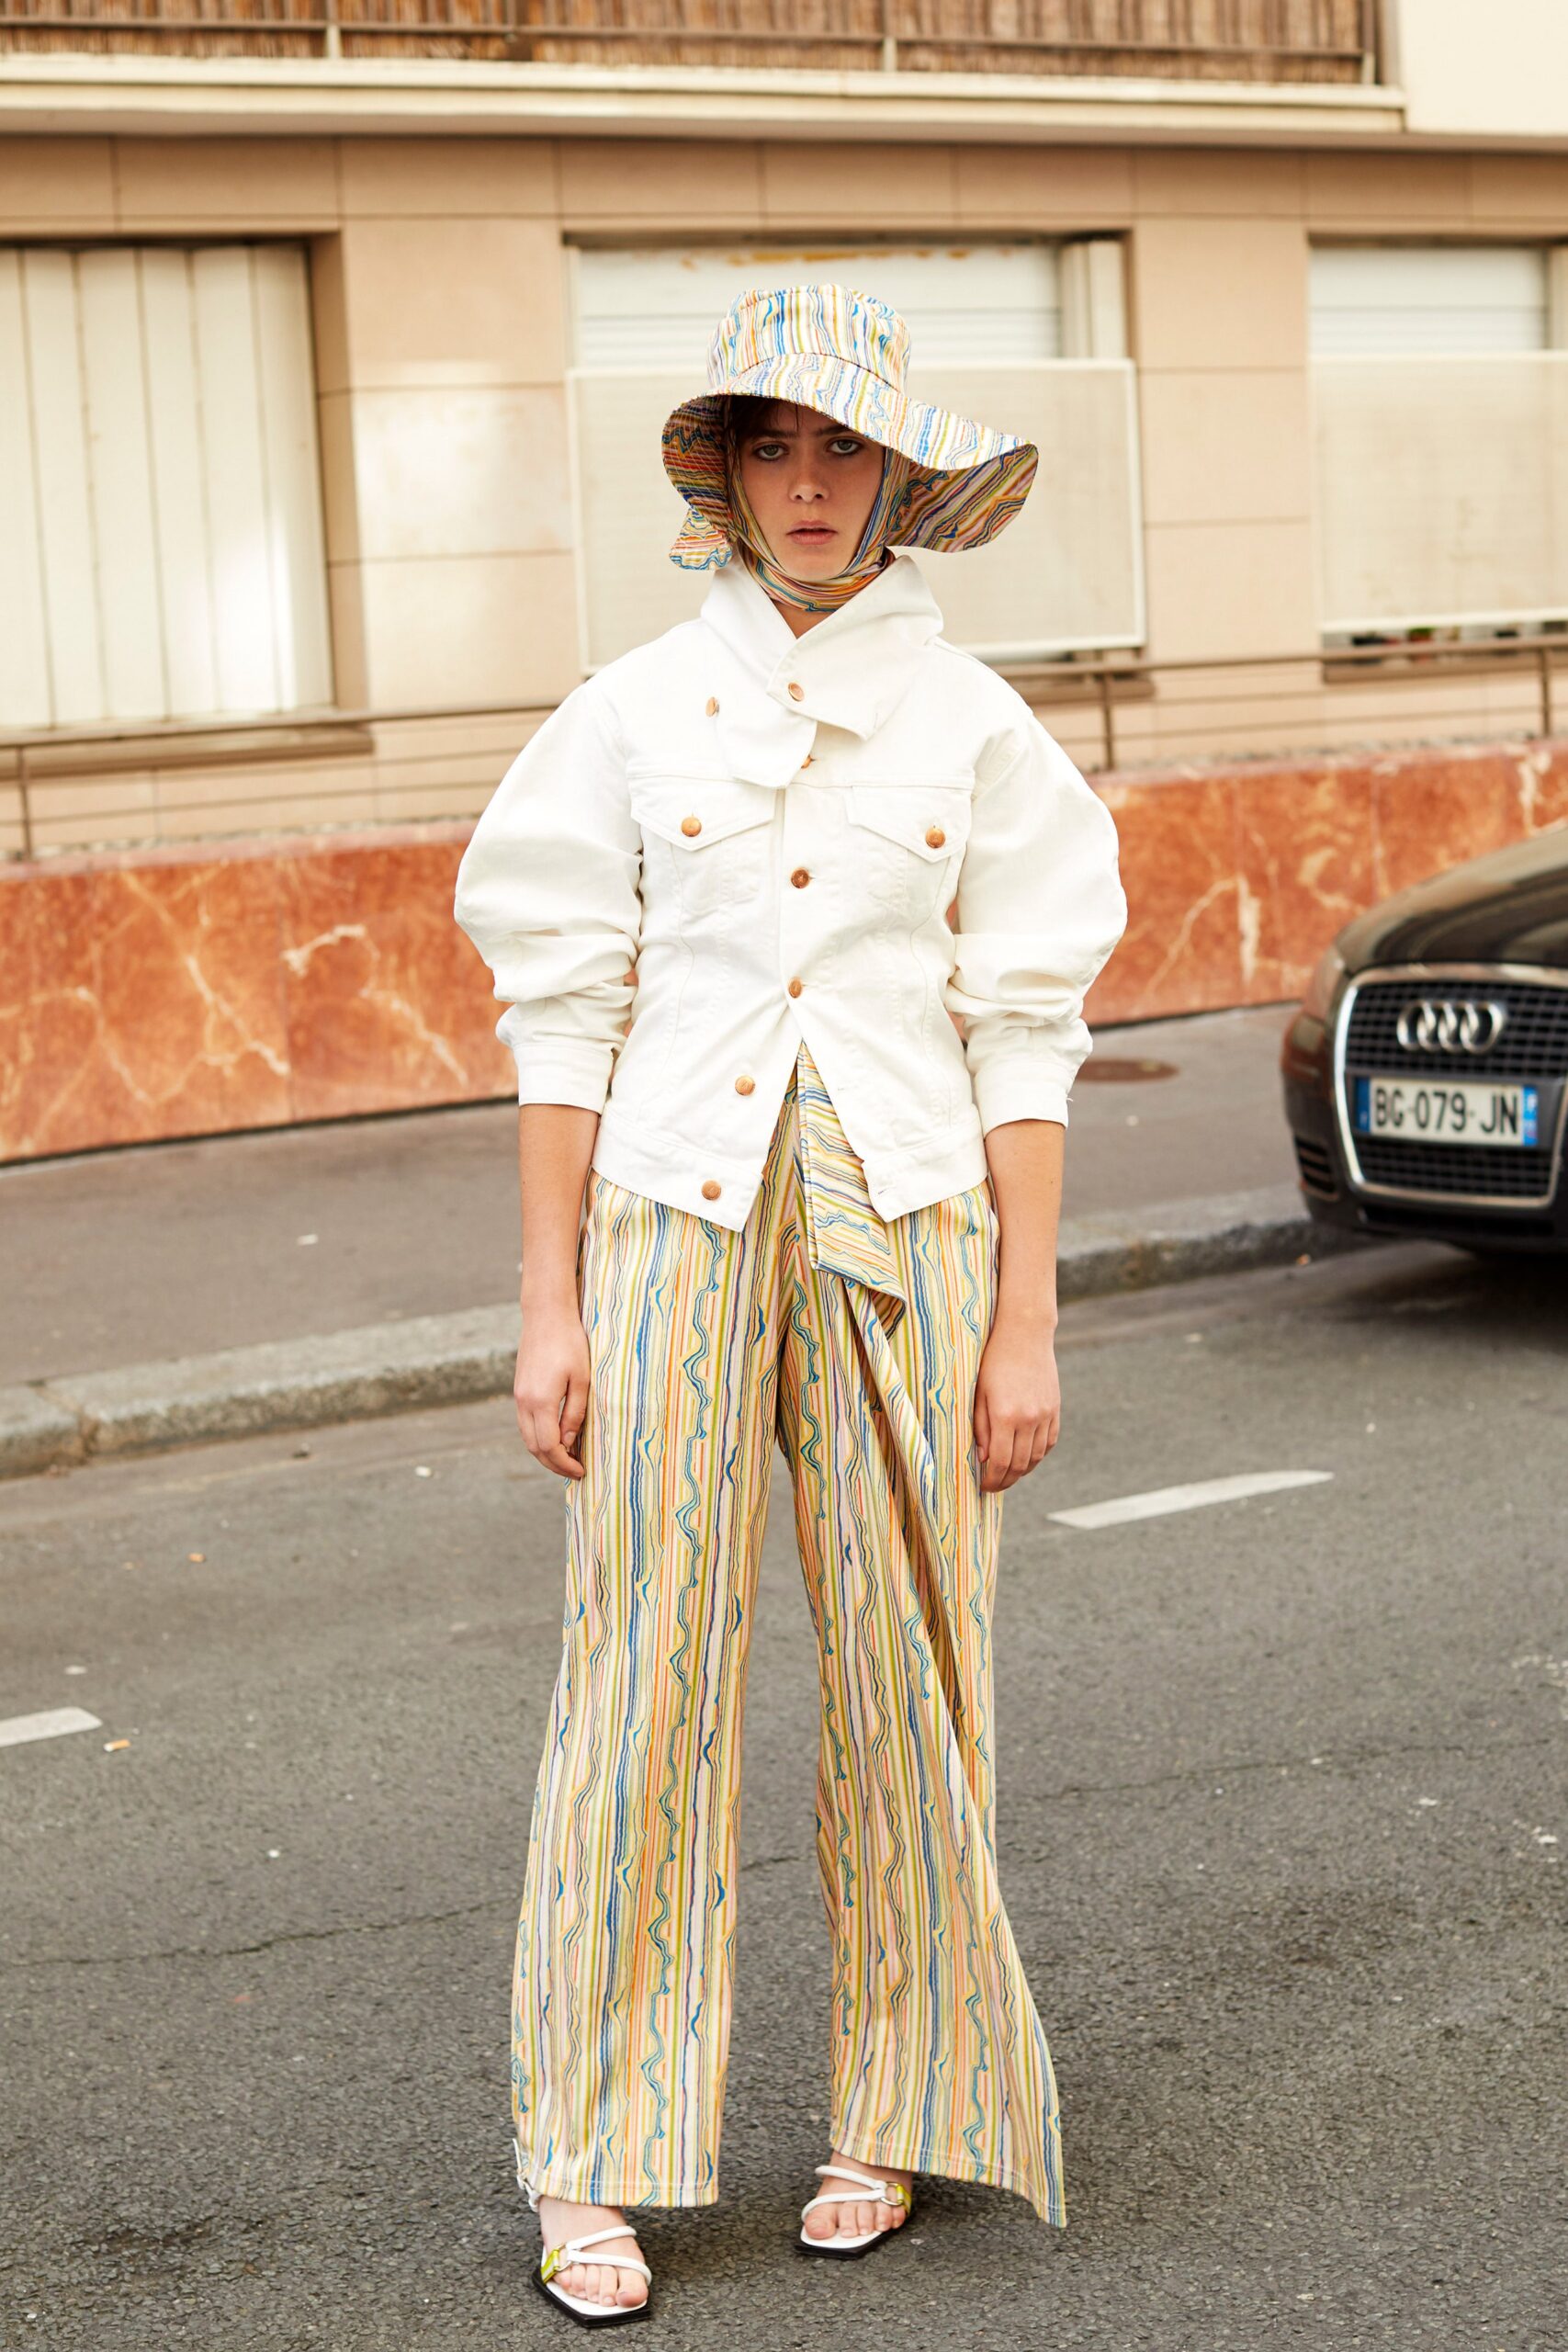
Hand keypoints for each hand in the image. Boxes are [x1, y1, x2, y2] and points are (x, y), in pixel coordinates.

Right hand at [515, 1303, 591, 1480]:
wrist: (546, 1315)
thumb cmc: (570, 1343)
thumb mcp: (582, 1379)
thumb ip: (575, 1413)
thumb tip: (569, 1442)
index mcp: (541, 1401)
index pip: (549, 1446)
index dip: (565, 1463)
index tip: (581, 1471)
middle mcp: (524, 1402)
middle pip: (534, 1448)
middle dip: (554, 1464)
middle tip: (575, 1471)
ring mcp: (519, 1396)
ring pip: (527, 1437)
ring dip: (545, 1453)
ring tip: (567, 1458)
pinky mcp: (519, 1390)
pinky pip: (525, 1423)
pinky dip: (538, 1437)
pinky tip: (556, 1437)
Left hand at [973, 1307, 1060, 1492]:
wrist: (1025, 1334)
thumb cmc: (993, 1361)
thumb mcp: (978, 1393)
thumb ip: (980, 1428)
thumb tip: (983, 1459)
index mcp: (1005, 1415)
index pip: (1000, 1462)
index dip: (991, 1480)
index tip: (983, 1486)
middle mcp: (1028, 1419)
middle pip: (1019, 1465)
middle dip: (1005, 1481)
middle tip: (993, 1486)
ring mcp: (1045, 1415)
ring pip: (1036, 1457)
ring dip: (1022, 1471)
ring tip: (1008, 1474)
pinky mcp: (1055, 1409)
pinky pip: (1049, 1443)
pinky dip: (1037, 1456)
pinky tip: (1026, 1458)